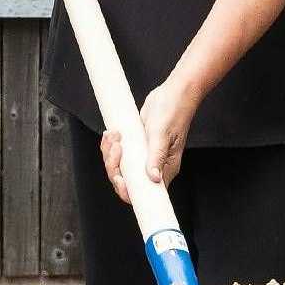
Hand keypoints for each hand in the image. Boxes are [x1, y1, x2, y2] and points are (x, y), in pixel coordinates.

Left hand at [100, 80, 200, 200]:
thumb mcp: (162, 134)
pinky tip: (111, 135)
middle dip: (115, 167)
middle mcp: (154, 165)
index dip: (127, 189)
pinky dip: (111, 146)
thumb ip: (156, 157)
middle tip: (116, 147)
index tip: (119, 176)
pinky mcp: (137, 146)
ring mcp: (144, 156)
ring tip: (114, 136)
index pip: (144, 192)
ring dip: (110, 153)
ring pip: (120, 167)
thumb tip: (153, 178)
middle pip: (127, 180)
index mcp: (165, 168)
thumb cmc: (174, 112)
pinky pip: (120, 153)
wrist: (173, 93)